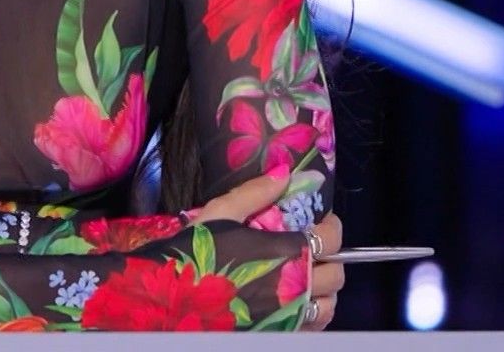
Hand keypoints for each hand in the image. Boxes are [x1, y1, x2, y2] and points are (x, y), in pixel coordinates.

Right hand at [184, 176, 341, 329]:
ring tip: (306, 278)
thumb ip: (255, 193)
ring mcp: (287, 315)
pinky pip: (311, 328)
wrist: (168, 299)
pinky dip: (312, 316)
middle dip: (330, 258)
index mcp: (284, 252)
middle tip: (314, 248)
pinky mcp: (278, 332)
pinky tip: (296, 304)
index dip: (330, 226)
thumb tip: (284, 172)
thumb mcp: (219, 215)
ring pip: (328, 305)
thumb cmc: (194, 254)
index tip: (321, 221)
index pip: (330, 238)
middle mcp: (293, 286)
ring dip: (323, 290)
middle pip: (335, 274)